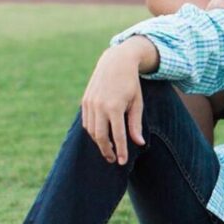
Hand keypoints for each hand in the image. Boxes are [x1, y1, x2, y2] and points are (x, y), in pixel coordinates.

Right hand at [79, 39, 150, 164]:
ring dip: (98, 142)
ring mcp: (90, 103)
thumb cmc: (131, 83)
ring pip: (91, 130)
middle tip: (113, 159)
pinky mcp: (85, 101)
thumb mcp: (137, 103)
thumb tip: (139, 143)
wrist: (116, 62)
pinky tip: (101, 135)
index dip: (120, 150)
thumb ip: (135, 124)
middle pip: (100, 136)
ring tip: (108, 149)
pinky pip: (86, 122)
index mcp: (115, 107)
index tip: (123, 161)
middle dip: (106, 150)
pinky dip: (92, 131)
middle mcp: (100, 106)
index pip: (117, 135)